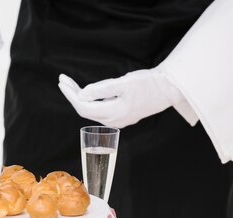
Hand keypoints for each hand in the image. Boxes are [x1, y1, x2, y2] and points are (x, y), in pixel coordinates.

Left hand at [58, 68, 194, 127]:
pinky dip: (91, 101)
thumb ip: (101, 90)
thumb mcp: (123, 83)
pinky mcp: (122, 116)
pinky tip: (87, 92)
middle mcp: (114, 121)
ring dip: (80, 98)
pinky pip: (101, 110)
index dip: (71, 95)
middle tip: (63, 81)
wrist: (170, 89)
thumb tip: (82, 95)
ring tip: (71, 85)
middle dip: (72, 95)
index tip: (63, 82)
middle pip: (85, 110)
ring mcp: (118, 120)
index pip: (83, 107)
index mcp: (114, 113)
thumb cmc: (148, 83)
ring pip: (92, 111)